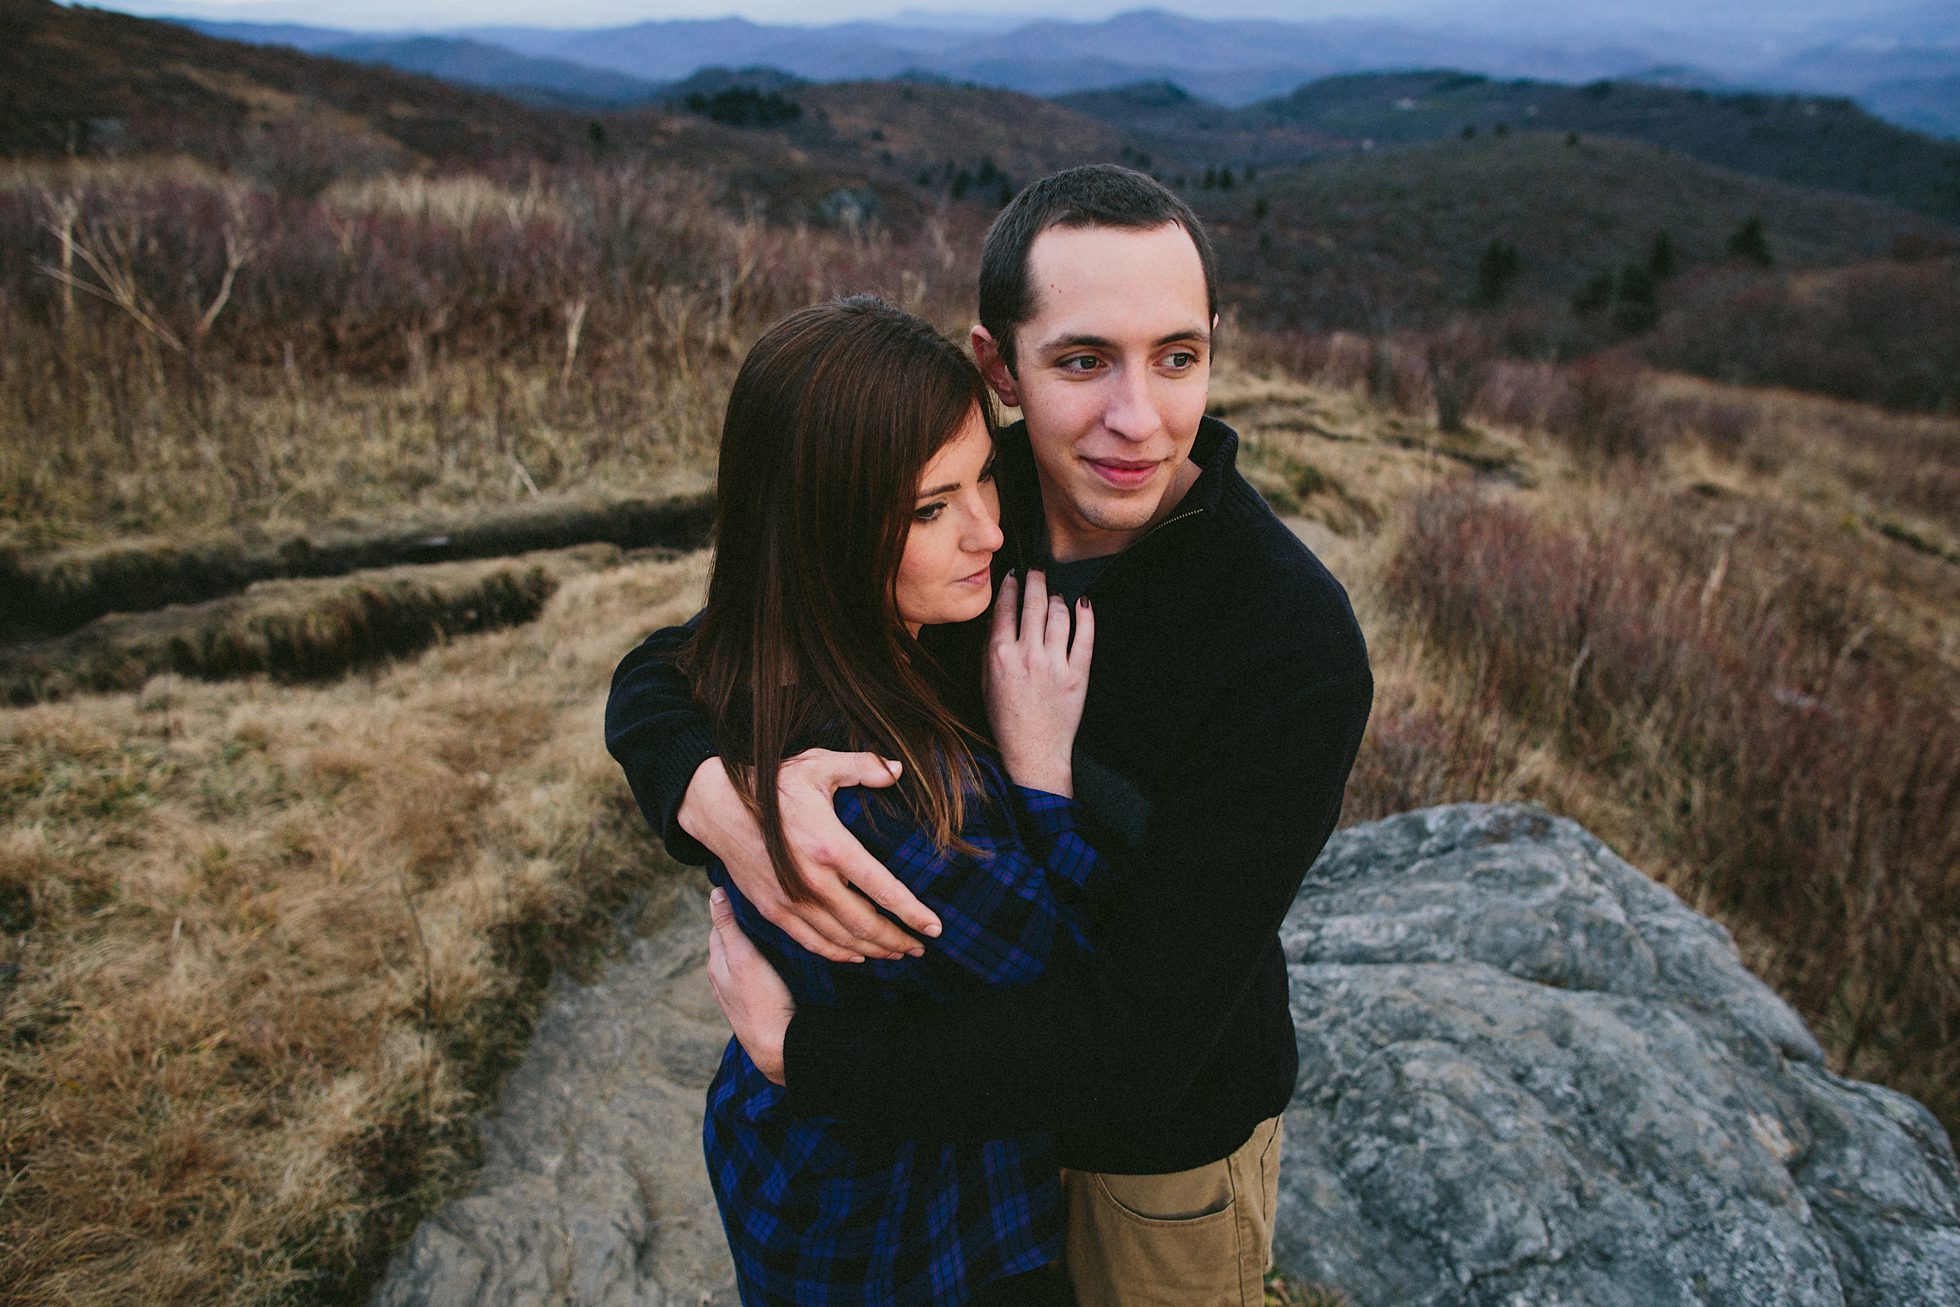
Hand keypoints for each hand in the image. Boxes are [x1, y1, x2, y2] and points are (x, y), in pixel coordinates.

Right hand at [677, 749, 941, 961]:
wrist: (716, 805)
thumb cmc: (772, 782)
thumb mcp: (819, 764)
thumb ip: (863, 766)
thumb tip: (898, 769)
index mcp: (831, 846)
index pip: (883, 888)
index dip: (911, 912)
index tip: (934, 928)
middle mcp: (812, 881)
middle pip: (865, 924)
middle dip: (897, 940)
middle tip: (921, 948)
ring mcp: (790, 900)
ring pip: (840, 939)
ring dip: (872, 950)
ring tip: (896, 954)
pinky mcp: (772, 909)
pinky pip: (810, 942)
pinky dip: (837, 953)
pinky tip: (855, 956)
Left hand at [707, 887, 794, 1084]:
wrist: (776, 1046)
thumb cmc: (761, 1000)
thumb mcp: (743, 956)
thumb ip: (728, 926)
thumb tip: (714, 893)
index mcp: (716, 962)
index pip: (720, 923)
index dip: (734, 907)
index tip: (753, 893)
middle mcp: (721, 977)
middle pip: (730, 941)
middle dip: (743, 926)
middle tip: (767, 910)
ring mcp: (736, 993)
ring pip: (742, 959)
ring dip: (753, 946)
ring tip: (773, 932)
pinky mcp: (753, 1004)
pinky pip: (753, 975)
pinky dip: (760, 964)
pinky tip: (776, 962)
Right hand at [983, 570, 1094, 795]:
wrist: (1033, 752)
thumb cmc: (1007, 720)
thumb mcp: (986, 683)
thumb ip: (990, 649)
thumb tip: (997, 618)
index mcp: (1000, 656)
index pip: (1006, 608)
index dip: (1011, 587)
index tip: (1015, 576)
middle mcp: (1027, 655)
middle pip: (1033, 603)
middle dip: (1036, 580)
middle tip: (1038, 570)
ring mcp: (1054, 664)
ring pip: (1058, 615)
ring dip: (1057, 598)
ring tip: (1056, 594)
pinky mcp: (1077, 675)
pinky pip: (1083, 637)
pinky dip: (1085, 616)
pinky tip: (1083, 604)